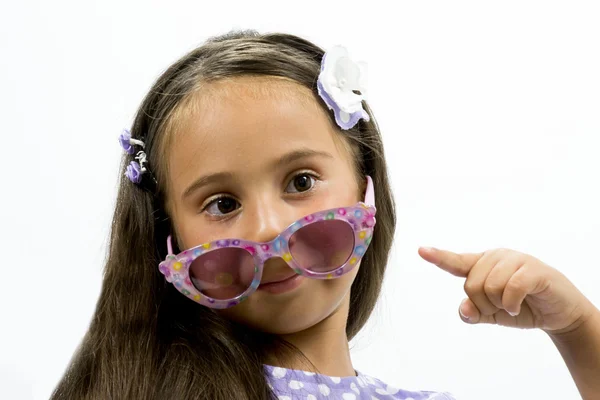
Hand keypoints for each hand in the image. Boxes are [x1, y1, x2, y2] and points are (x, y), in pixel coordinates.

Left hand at [418, 247, 596, 334]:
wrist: (558, 313)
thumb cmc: (521, 308)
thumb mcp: (492, 314)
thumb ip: (474, 312)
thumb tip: (464, 310)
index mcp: (482, 265)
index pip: (456, 262)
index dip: (438, 257)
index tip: (421, 250)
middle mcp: (496, 257)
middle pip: (471, 284)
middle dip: (484, 304)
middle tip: (501, 308)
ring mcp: (515, 260)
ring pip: (490, 286)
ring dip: (501, 305)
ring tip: (513, 306)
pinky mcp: (533, 269)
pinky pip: (512, 287)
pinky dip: (512, 304)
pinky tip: (518, 307)